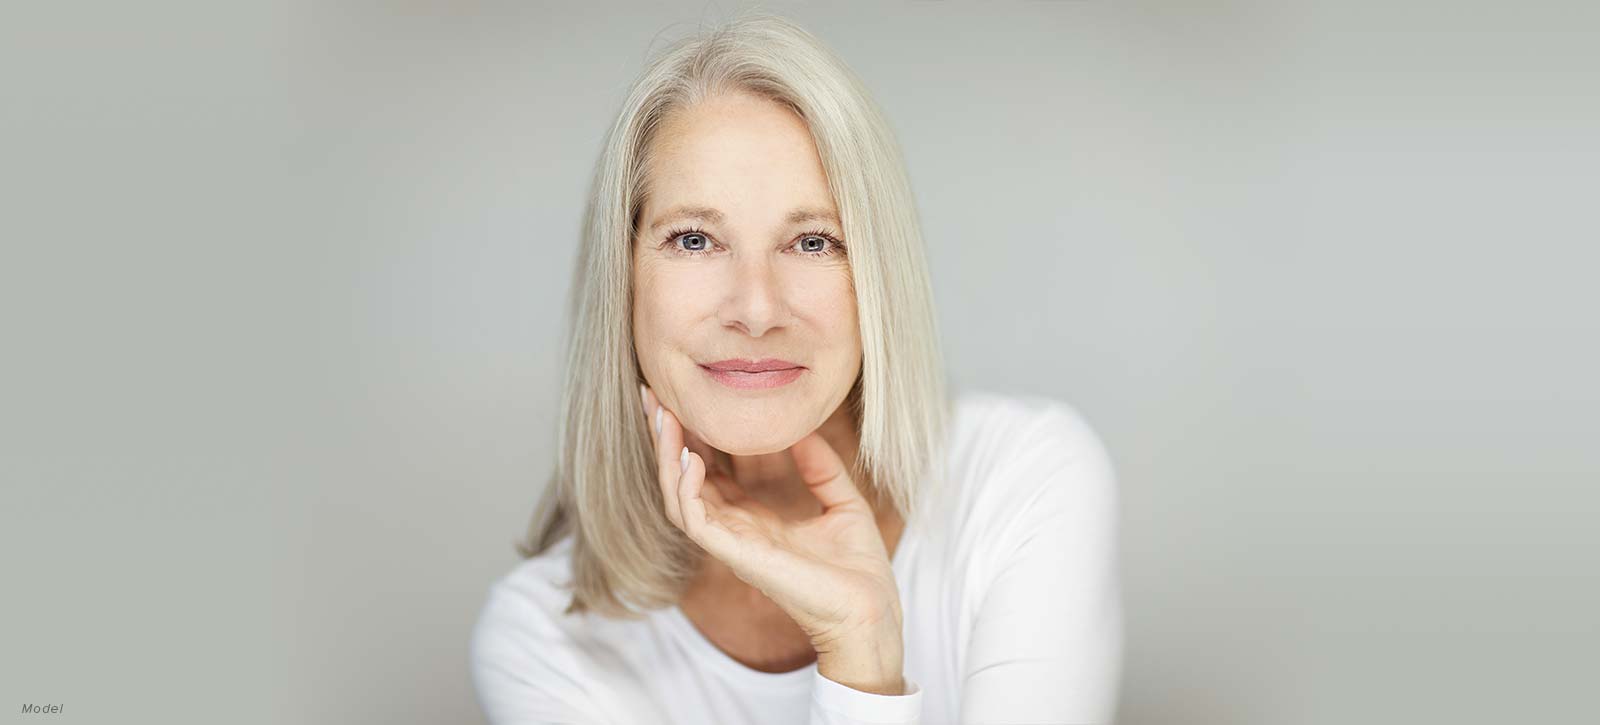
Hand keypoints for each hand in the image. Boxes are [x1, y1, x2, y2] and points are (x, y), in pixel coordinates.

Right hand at [641, 384, 904, 688]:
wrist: (871, 611)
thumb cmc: (859, 569)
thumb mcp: (844, 502)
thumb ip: (821, 466)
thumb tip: (805, 428)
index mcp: (754, 518)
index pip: (708, 472)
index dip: (692, 436)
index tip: (681, 398)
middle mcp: (734, 529)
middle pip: (682, 479)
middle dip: (664, 439)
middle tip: (651, 395)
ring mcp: (732, 543)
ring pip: (677, 496)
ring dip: (666, 457)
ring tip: (662, 417)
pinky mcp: (737, 556)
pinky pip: (696, 520)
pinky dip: (687, 488)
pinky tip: (691, 457)